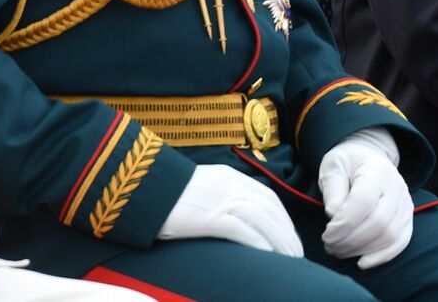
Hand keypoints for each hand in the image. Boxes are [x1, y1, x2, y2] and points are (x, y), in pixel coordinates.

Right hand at [158, 165, 301, 256]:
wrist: (141, 185)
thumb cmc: (165, 191)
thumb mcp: (199, 185)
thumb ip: (218, 194)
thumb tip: (230, 215)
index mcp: (230, 178)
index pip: (267, 198)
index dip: (282, 218)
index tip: (289, 235)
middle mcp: (232, 186)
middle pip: (270, 209)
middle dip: (287, 232)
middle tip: (297, 253)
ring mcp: (222, 200)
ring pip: (262, 220)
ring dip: (280, 240)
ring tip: (290, 259)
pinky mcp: (210, 216)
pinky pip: (242, 230)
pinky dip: (259, 242)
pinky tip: (269, 255)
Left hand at [319, 129, 412, 268]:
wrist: (368, 159)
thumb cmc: (348, 165)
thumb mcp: (333, 169)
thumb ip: (333, 190)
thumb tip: (334, 215)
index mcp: (377, 170)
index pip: (364, 201)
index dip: (343, 224)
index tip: (326, 234)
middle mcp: (397, 185)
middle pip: (379, 222)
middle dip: (349, 241)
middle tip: (329, 245)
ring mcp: (405, 202)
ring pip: (390, 235)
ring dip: (361, 250)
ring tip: (339, 250)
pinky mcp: (408, 217)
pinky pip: (401, 241)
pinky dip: (382, 256)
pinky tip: (362, 262)